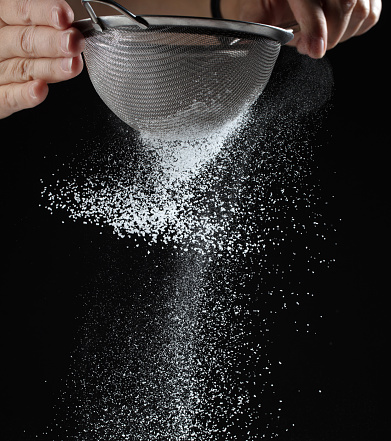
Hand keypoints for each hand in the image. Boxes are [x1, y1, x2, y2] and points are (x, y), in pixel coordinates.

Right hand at [0, 0, 83, 118]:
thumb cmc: (9, 47)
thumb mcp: (18, 27)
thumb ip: (41, 25)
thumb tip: (70, 25)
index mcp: (1, 20)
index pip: (20, 10)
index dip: (43, 12)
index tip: (64, 16)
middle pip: (24, 41)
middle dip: (52, 42)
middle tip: (74, 43)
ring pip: (23, 68)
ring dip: (50, 67)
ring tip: (71, 66)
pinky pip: (9, 97)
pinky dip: (25, 94)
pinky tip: (41, 89)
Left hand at [227, 0, 381, 57]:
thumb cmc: (269, 1)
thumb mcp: (255, 10)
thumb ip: (258, 28)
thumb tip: (257, 46)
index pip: (313, 3)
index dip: (316, 29)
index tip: (315, 50)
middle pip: (343, 7)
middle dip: (328, 37)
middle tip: (310, 47)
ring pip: (360, 11)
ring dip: (341, 35)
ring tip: (320, 37)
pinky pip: (370, 14)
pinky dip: (355, 29)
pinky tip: (336, 30)